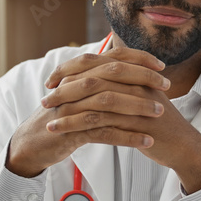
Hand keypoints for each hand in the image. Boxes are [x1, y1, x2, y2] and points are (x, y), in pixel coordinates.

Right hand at [5, 48, 169, 177]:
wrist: (34, 142)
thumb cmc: (63, 117)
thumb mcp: (80, 95)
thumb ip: (101, 82)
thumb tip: (130, 72)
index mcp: (80, 73)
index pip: (113, 57)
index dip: (138, 59)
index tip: (161, 67)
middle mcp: (75, 84)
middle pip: (112, 74)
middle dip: (143, 79)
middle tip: (166, 88)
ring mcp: (72, 106)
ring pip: (109, 101)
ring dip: (137, 106)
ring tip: (159, 113)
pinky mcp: (71, 130)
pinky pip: (103, 131)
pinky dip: (126, 137)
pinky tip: (145, 142)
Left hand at [40, 50, 200, 193]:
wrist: (182, 145)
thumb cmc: (159, 121)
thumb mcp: (141, 95)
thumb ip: (122, 83)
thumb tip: (94, 76)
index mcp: (134, 72)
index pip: (96, 61)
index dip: (70, 68)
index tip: (52, 79)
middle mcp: (135, 82)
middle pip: (91, 77)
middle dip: (64, 87)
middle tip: (45, 97)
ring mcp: (137, 102)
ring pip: (93, 100)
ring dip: (66, 108)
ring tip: (48, 117)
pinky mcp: (135, 124)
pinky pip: (99, 122)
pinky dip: (75, 126)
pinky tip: (60, 131)